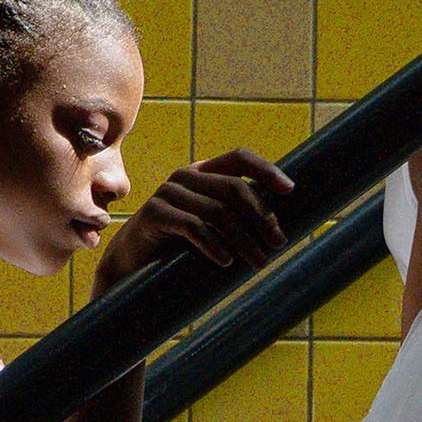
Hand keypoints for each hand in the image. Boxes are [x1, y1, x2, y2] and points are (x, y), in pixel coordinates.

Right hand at [94, 149, 292, 290]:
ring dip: (244, 240)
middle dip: (261, 217)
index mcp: (203, 172)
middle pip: (234, 188)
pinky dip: (214, 246)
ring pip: (218, 211)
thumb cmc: (178, 246)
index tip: (290, 190)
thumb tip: (279, 227)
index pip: (240, 158)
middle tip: (277, 244)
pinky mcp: (155, 214)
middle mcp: (186, 176)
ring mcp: (168, 193)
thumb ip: (234, 217)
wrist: (131, 263)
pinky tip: (227, 262)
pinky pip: (194, 227)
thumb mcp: (210, 226)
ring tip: (258, 262)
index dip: (266, 170)